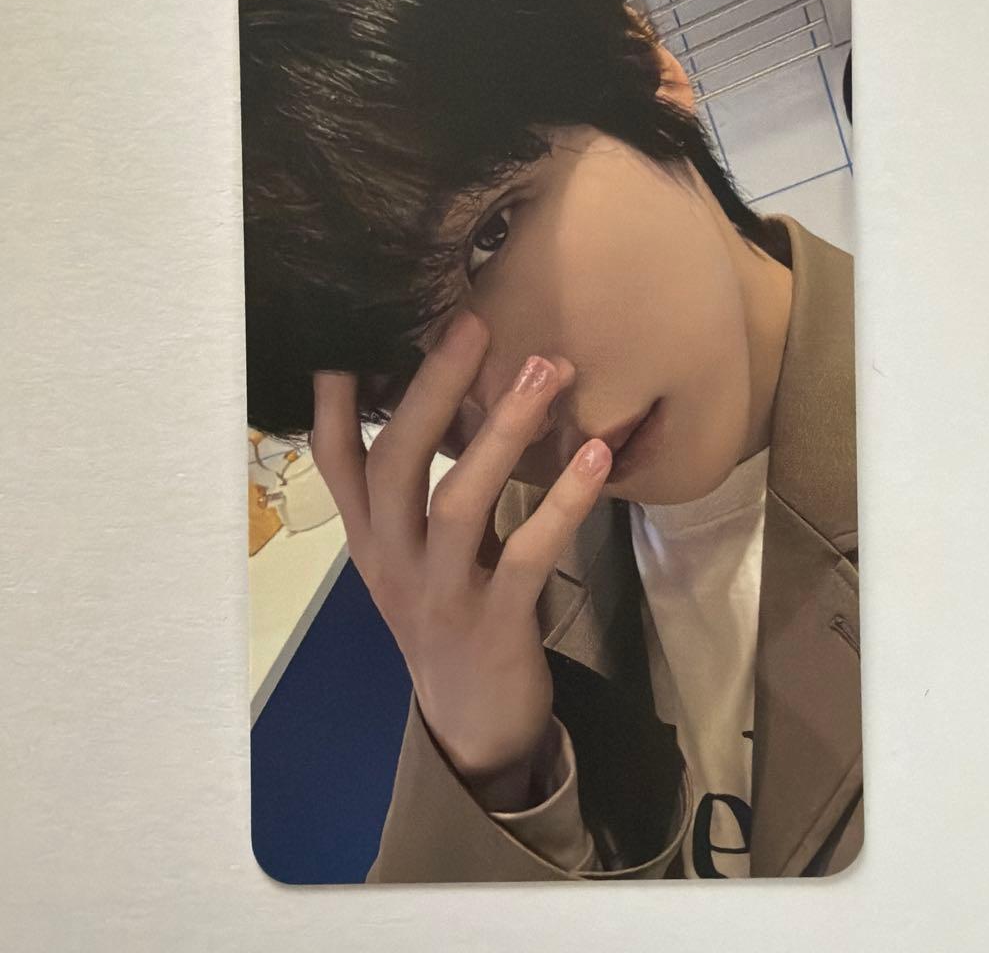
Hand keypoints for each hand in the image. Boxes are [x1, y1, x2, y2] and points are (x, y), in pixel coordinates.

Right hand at [310, 310, 611, 809]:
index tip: (356, 326)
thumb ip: (421, 487)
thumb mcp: (416, 551)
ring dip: (502, 433)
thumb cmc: (446, 615)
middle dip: (432, 390)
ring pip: (457, 503)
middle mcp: (390, 559)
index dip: (337, 396)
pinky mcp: (491, 625)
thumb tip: (451, 395)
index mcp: (369, 537)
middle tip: (474, 323)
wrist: (469, 724)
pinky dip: (560, 505)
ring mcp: (437, 594)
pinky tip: (594, 458)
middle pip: (397, 464)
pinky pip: (525, 556)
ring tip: (546, 369)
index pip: (334, 458)